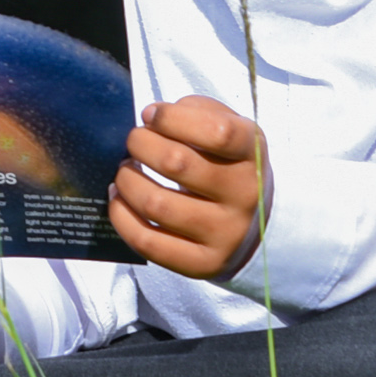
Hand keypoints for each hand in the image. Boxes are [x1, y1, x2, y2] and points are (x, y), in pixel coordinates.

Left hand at [111, 97, 266, 280]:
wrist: (256, 223)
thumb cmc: (227, 164)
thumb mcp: (228, 128)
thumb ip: (196, 112)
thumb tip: (153, 117)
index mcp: (252, 154)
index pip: (217, 131)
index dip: (173, 118)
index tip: (151, 115)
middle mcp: (244, 196)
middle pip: (177, 163)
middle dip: (140, 144)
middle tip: (134, 141)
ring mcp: (225, 234)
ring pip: (157, 204)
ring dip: (127, 181)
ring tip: (125, 171)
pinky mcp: (203, 264)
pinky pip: (148, 242)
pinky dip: (121, 216)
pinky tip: (119, 199)